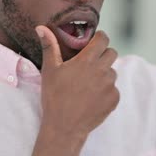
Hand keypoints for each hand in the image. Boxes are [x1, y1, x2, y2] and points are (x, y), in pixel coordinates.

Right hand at [35, 26, 118, 141]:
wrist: (64, 127)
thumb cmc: (54, 97)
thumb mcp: (50, 70)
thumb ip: (49, 46)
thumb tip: (41, 27)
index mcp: (87, 60)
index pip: (104, 39)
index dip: (100, 38)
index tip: (94, 43)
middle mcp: (102, 70)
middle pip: (112, 53)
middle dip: (103, 55)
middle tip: (90, 64)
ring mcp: (110, 85)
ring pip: (113, 72)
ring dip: (104, 74)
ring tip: (88, 85)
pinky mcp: (114, 99)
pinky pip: (114, 89)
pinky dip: (106, 91)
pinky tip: (92, 98)